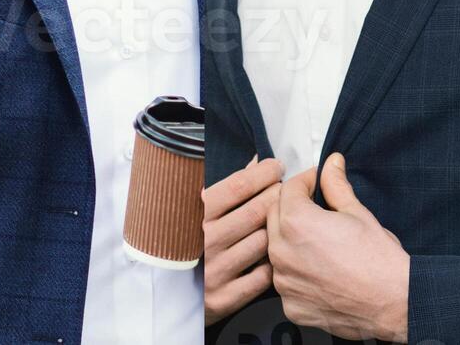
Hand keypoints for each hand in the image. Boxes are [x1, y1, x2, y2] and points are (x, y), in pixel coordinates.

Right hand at [203, 157, 280, 321]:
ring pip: (266, 241)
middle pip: (258, 211)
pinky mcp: (225, 298)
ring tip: (281, 224)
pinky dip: (274, 263)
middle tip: (285, 191)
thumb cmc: (194, 243)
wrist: (173, 295)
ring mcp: (215, 272)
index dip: (263, 173)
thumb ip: (228, 188)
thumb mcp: (200, 212)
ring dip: (278, 231)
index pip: (237, 186)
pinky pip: (266, 274)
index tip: (276, 166)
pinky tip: (273, 256)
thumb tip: (258, 161)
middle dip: (278, 196)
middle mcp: (204, 244)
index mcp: (195, 217)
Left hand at [271, 154, 407, 340]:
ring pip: (277, 250)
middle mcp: (282, 252)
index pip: (287, 189)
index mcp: (297, 223)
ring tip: (322, 244)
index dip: (305, 181)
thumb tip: (332, 164)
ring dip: (292, 241)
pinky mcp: (290, 305)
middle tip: (319, 211)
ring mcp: (284, 282)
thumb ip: (336, 186)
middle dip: (293, 208)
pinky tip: (322, 272)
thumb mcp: (359, 214)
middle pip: (274, 217)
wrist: (393, 302)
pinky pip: (286, 281)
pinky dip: (298, 274)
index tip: (317, 182)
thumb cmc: (380, 260)